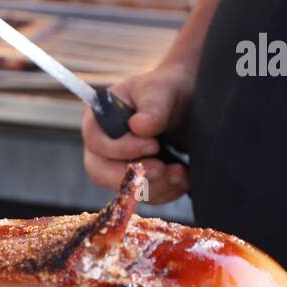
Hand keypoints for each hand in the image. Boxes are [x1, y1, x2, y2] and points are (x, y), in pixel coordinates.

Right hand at [81, 62, 193, 203]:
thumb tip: (140, 127)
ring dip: (154, 187)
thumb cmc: (167, 90)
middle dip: (132, 176)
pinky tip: (183, 178)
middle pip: (101, 173)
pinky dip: (166, 192)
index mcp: (98, 120)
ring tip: (180, 173)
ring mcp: (117, 166)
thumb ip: (152, 106)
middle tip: (162, 169)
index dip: (121, 149)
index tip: (153, 144)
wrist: (190, 102)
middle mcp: (102, 146)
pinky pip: (145, 196)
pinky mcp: (137, 181)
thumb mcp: (161, 90)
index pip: (96, 143)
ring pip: (124, 190)